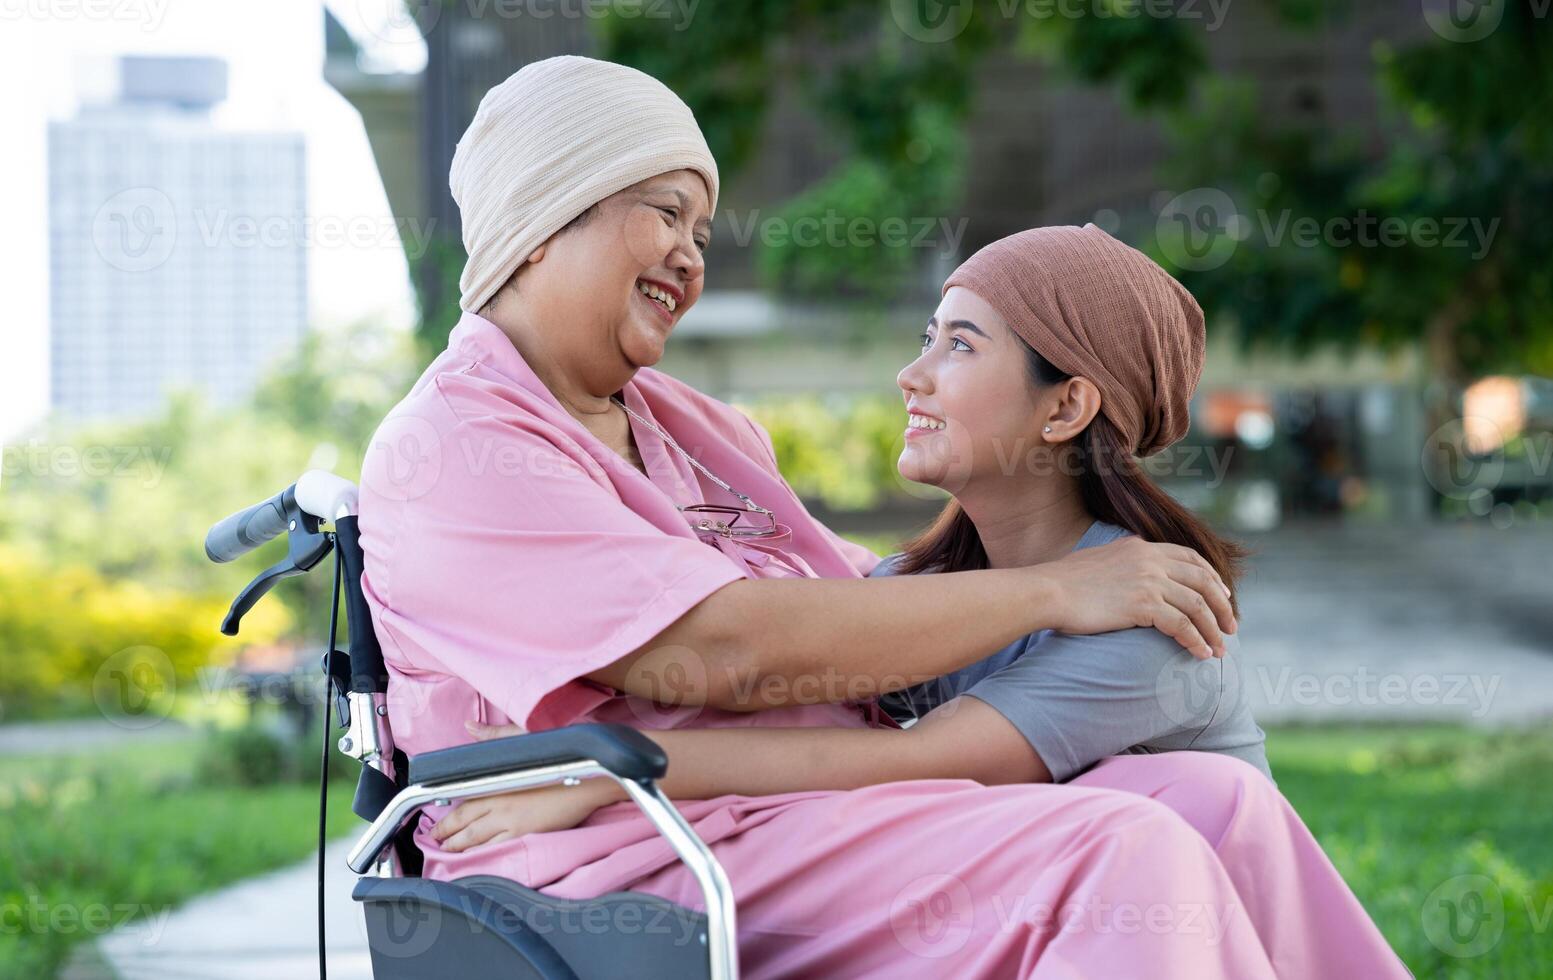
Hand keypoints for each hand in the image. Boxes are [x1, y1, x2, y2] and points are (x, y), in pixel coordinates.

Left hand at [428, 721, 621, 851]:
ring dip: (461, 849)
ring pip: (478, 841)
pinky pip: (499, 851)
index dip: (445, 820)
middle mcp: (501, 805)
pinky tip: (478, 862)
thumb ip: (495, 736)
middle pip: (465, 827)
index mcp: (498, 783)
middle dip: (447, 838)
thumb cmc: (561, 756)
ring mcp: (514, 824)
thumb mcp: (525, 737)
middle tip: (435, 846)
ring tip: (450, 855)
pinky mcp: (528, 835)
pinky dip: (484, 857)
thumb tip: (469, 726)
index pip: (463, 806)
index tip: (434, 828)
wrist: (589, 778)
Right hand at [1037, 537, 1236, 658]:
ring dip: (1213, 631)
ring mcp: (1148, 581)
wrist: (1047, 591)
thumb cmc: (1063, 583)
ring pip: (1198, 606)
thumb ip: (1124, 563)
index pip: (1190, 558)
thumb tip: (1132, 577)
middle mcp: (1150, 560)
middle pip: (1203, 581)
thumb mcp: (1099, 560)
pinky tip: (1200, 655)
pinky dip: (1196, 642)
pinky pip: (1182, 626)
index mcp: (1140, 547)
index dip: (1213, 577)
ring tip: (1219, 651)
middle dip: (1222, 606)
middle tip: (1230, 627)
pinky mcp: (1143, 605)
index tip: (1224, 594)